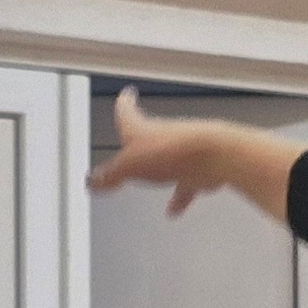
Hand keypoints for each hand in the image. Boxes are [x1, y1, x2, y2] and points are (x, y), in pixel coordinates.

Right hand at [86, 88, 303, 219]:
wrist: (216, 156)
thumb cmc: (175, 152)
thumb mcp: (128, 167)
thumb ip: (109, 176)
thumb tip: (91, 182)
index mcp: (142, 128)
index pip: (127, 112)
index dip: (123, 104)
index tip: (124, 96)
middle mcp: (163, 135)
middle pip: (147, 136)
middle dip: (138, 141)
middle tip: (130, 145)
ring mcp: (183, 152)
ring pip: (167, 161)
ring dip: (158, 171)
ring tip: (150, 183)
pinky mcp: (200, 170)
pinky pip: (186, 184)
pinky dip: (180, 196)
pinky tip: (174, 210)